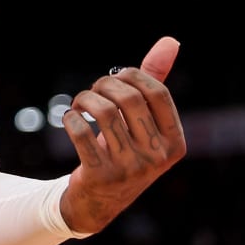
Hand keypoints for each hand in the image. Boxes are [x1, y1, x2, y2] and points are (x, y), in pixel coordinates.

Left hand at [58, 37, 186, 234]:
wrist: (98, 202)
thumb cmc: (125, 149)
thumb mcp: (144, 121)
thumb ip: (155, 81)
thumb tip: (170, 41)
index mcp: (175, 142)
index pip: (158, 93)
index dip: (134, 76)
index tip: (118, 78)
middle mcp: (157, 158)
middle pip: (129, 99)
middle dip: (105, 85)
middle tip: (93, 90)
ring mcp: (130, 169)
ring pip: (104, 112)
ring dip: (85, 98)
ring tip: (79, 102)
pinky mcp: (100, 176)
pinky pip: (81, 133)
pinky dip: (70, 118)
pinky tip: (70, 118)